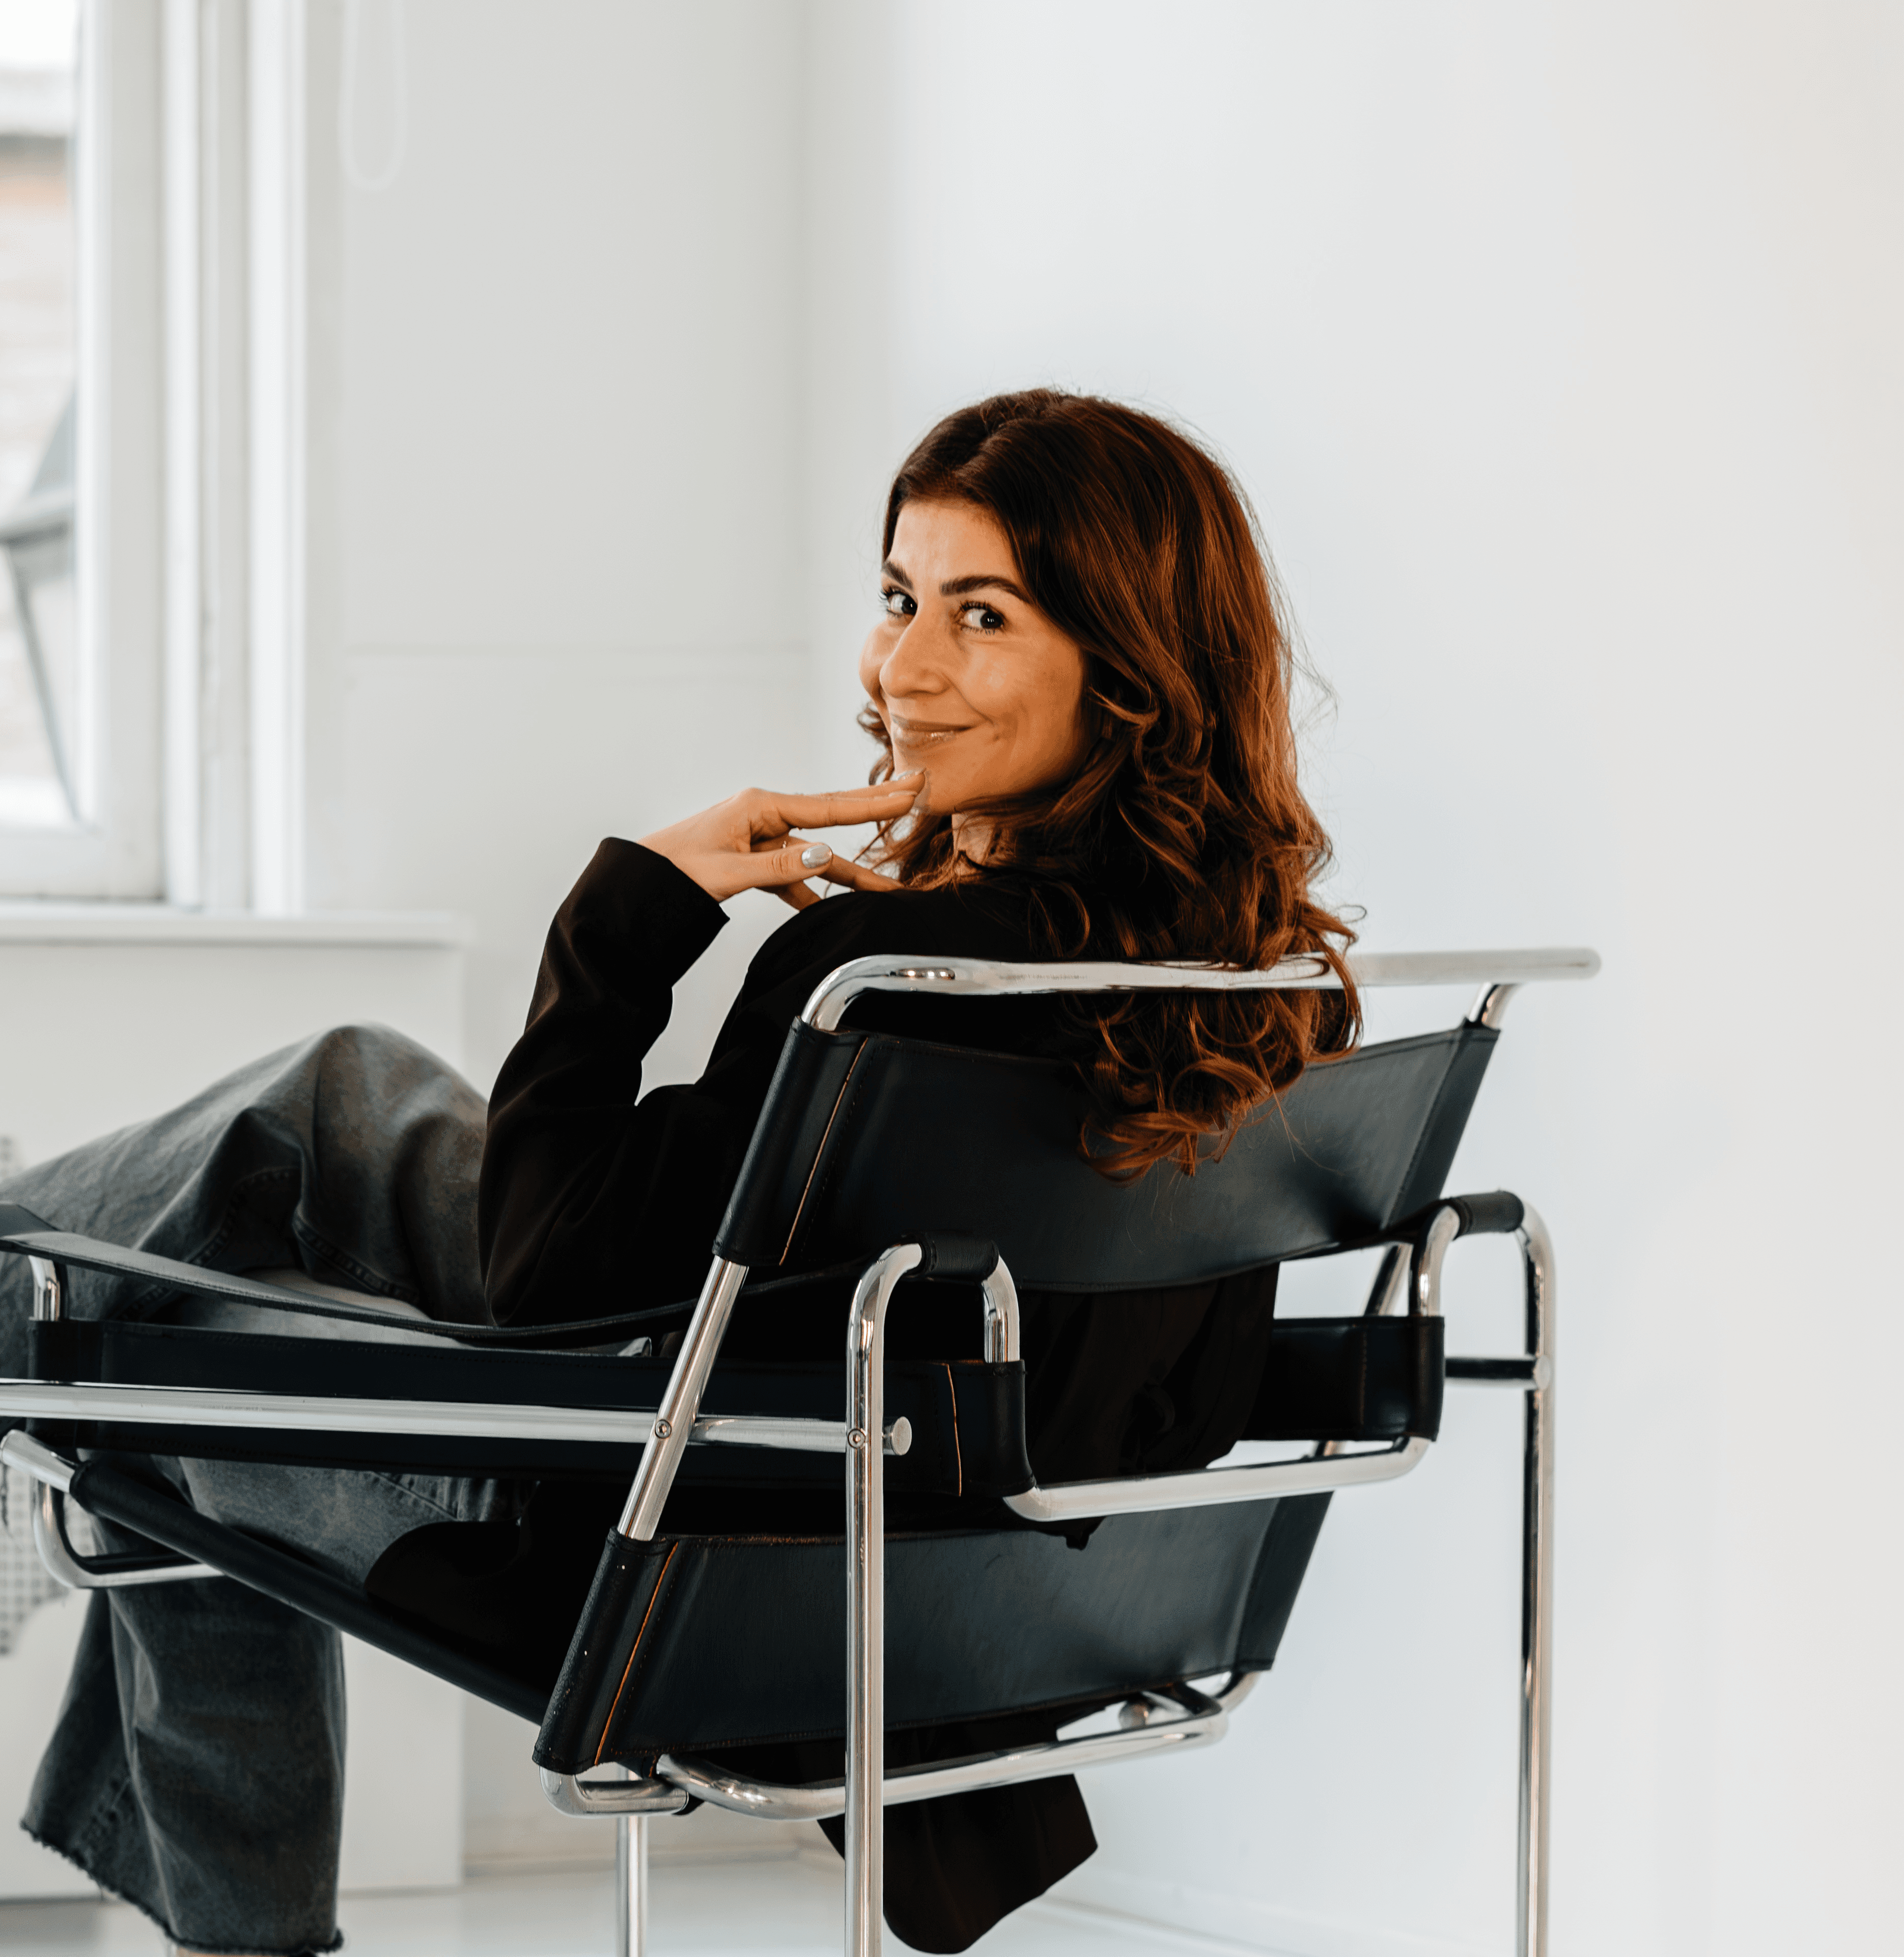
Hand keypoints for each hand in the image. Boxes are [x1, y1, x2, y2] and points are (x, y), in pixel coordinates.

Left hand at [639, 777, 922, 909]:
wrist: (638, 881)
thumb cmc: (673, 869)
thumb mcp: (727, 871)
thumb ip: (778, 866)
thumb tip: (823, 855)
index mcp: (759, 806)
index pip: (828, 805)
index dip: (872, 802)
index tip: (909, 789)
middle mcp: (764, 817)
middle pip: (830, 818)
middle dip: (873, 814)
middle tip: (916, 796)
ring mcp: (760, 839)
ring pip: (815, 856)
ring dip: (848, 873)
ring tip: (886, 889)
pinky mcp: (753, 861)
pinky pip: (793, 874)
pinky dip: (812, 890)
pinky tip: (832, 905)